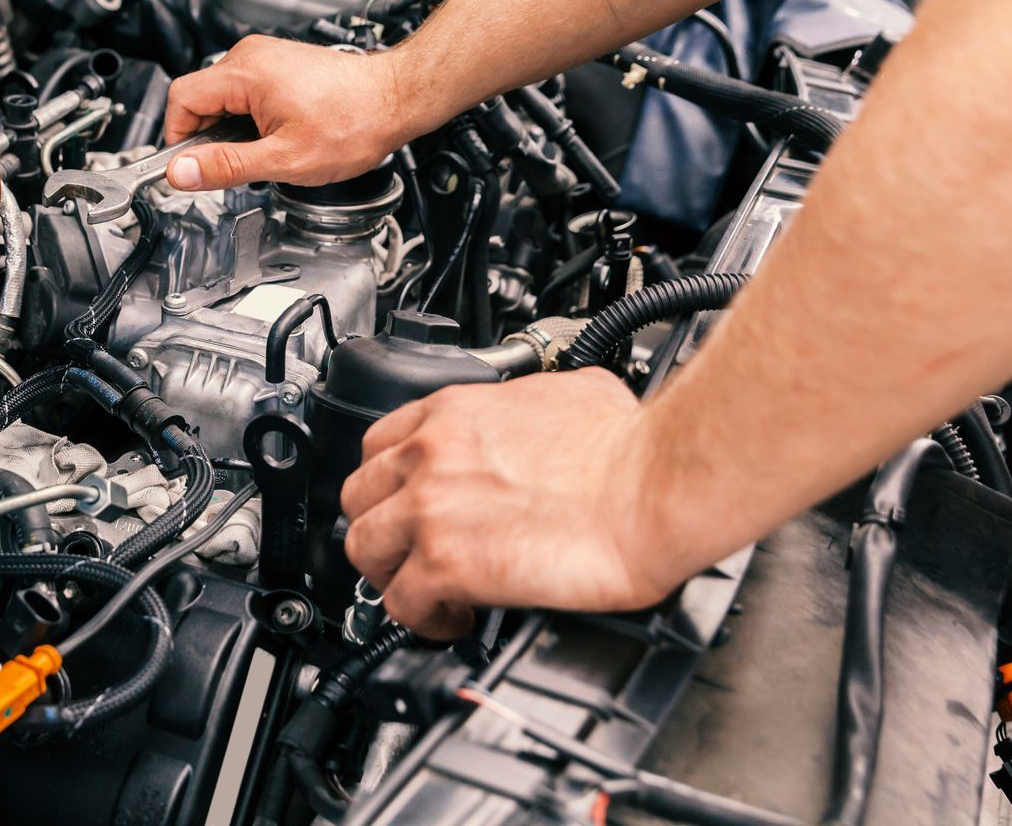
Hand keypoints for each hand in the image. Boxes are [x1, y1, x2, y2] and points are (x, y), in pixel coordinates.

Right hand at [162, 37, 416, 190]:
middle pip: (200, 98)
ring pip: (222, 98)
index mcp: (245, 72)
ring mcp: (265, 57)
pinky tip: (277, 136)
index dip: (180, 138)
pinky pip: (244, 92)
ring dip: (231, 129)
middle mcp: (251, 56)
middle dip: (209, 137)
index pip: (181, 100)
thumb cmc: (354, 122)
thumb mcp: (284, 159)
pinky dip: (249, 119)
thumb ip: (226, 166)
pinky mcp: (279, 65)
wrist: (396, 99)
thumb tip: (181, 173)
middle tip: (235, 165)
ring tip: (264, 149)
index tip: (192, 166)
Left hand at [340, 370, 689, 638]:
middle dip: (381, 528)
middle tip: (409, 551)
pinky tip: (456, 619)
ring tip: (425, 592)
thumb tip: (550, 415)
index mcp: (454, 413)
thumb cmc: (630, 446)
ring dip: (391, 576)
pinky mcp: (447, 564)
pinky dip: (423, 619)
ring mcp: (431, 510)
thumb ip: (533, 405)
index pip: (380, 445)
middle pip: (359, 497)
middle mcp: (430, 456)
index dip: (391, 482)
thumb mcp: (571, 391)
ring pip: (364, 550)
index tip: (405, 502)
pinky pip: (402, 603)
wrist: (652, 487)